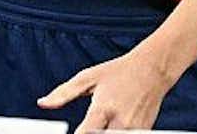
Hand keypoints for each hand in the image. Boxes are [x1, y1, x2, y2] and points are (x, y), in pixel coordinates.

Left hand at [41, 44, 179, 132]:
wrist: (154, 69)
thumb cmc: (118, 71)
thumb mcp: (88, 77)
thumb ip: (64, 93)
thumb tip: (42, 103)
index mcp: (104, 108)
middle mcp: (120, 122)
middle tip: (84, 130)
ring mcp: (134, 130)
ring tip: (98, 126)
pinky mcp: (142, 133)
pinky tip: (108, 128)